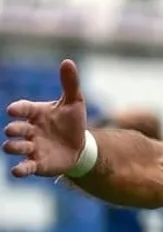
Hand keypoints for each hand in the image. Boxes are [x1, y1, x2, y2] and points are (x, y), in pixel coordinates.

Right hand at [2, 59, 87, 177]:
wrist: (80, 146)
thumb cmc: (72, 122)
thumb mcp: (75, 102)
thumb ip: (70, 83)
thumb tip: (68, 61)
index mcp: (36, 113)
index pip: (23, 109)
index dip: (18, 109)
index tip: (13, 110)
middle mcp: (29, 130)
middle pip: (15, 129)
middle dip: (14, 129)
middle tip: (15, 130)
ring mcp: (31, 147)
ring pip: (15, 147)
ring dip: (14, 147)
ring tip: (18, 146)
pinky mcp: (37, 164)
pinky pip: (24, 167)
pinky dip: (20, 169)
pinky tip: (18, 170)